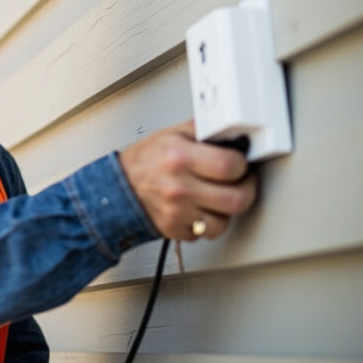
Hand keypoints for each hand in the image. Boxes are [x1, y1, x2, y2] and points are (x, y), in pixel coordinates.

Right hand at [118, 121, 257, 240]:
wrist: (117, 187)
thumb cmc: (144, 160)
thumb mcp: (172, 134)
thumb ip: (204, 129)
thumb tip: (233, 129)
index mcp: (179, 157)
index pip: (232, 165)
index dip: (242, 165)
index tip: (239, 164)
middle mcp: (178, 187)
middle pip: (237, 199)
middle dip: (245, 190)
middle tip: (240, 183)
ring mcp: (177, 212)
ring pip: (225, 222)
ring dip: (225, 211)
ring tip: (217, 198)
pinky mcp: (174, 229)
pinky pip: (206, 233)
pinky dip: (207, 223)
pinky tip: (199, 209)